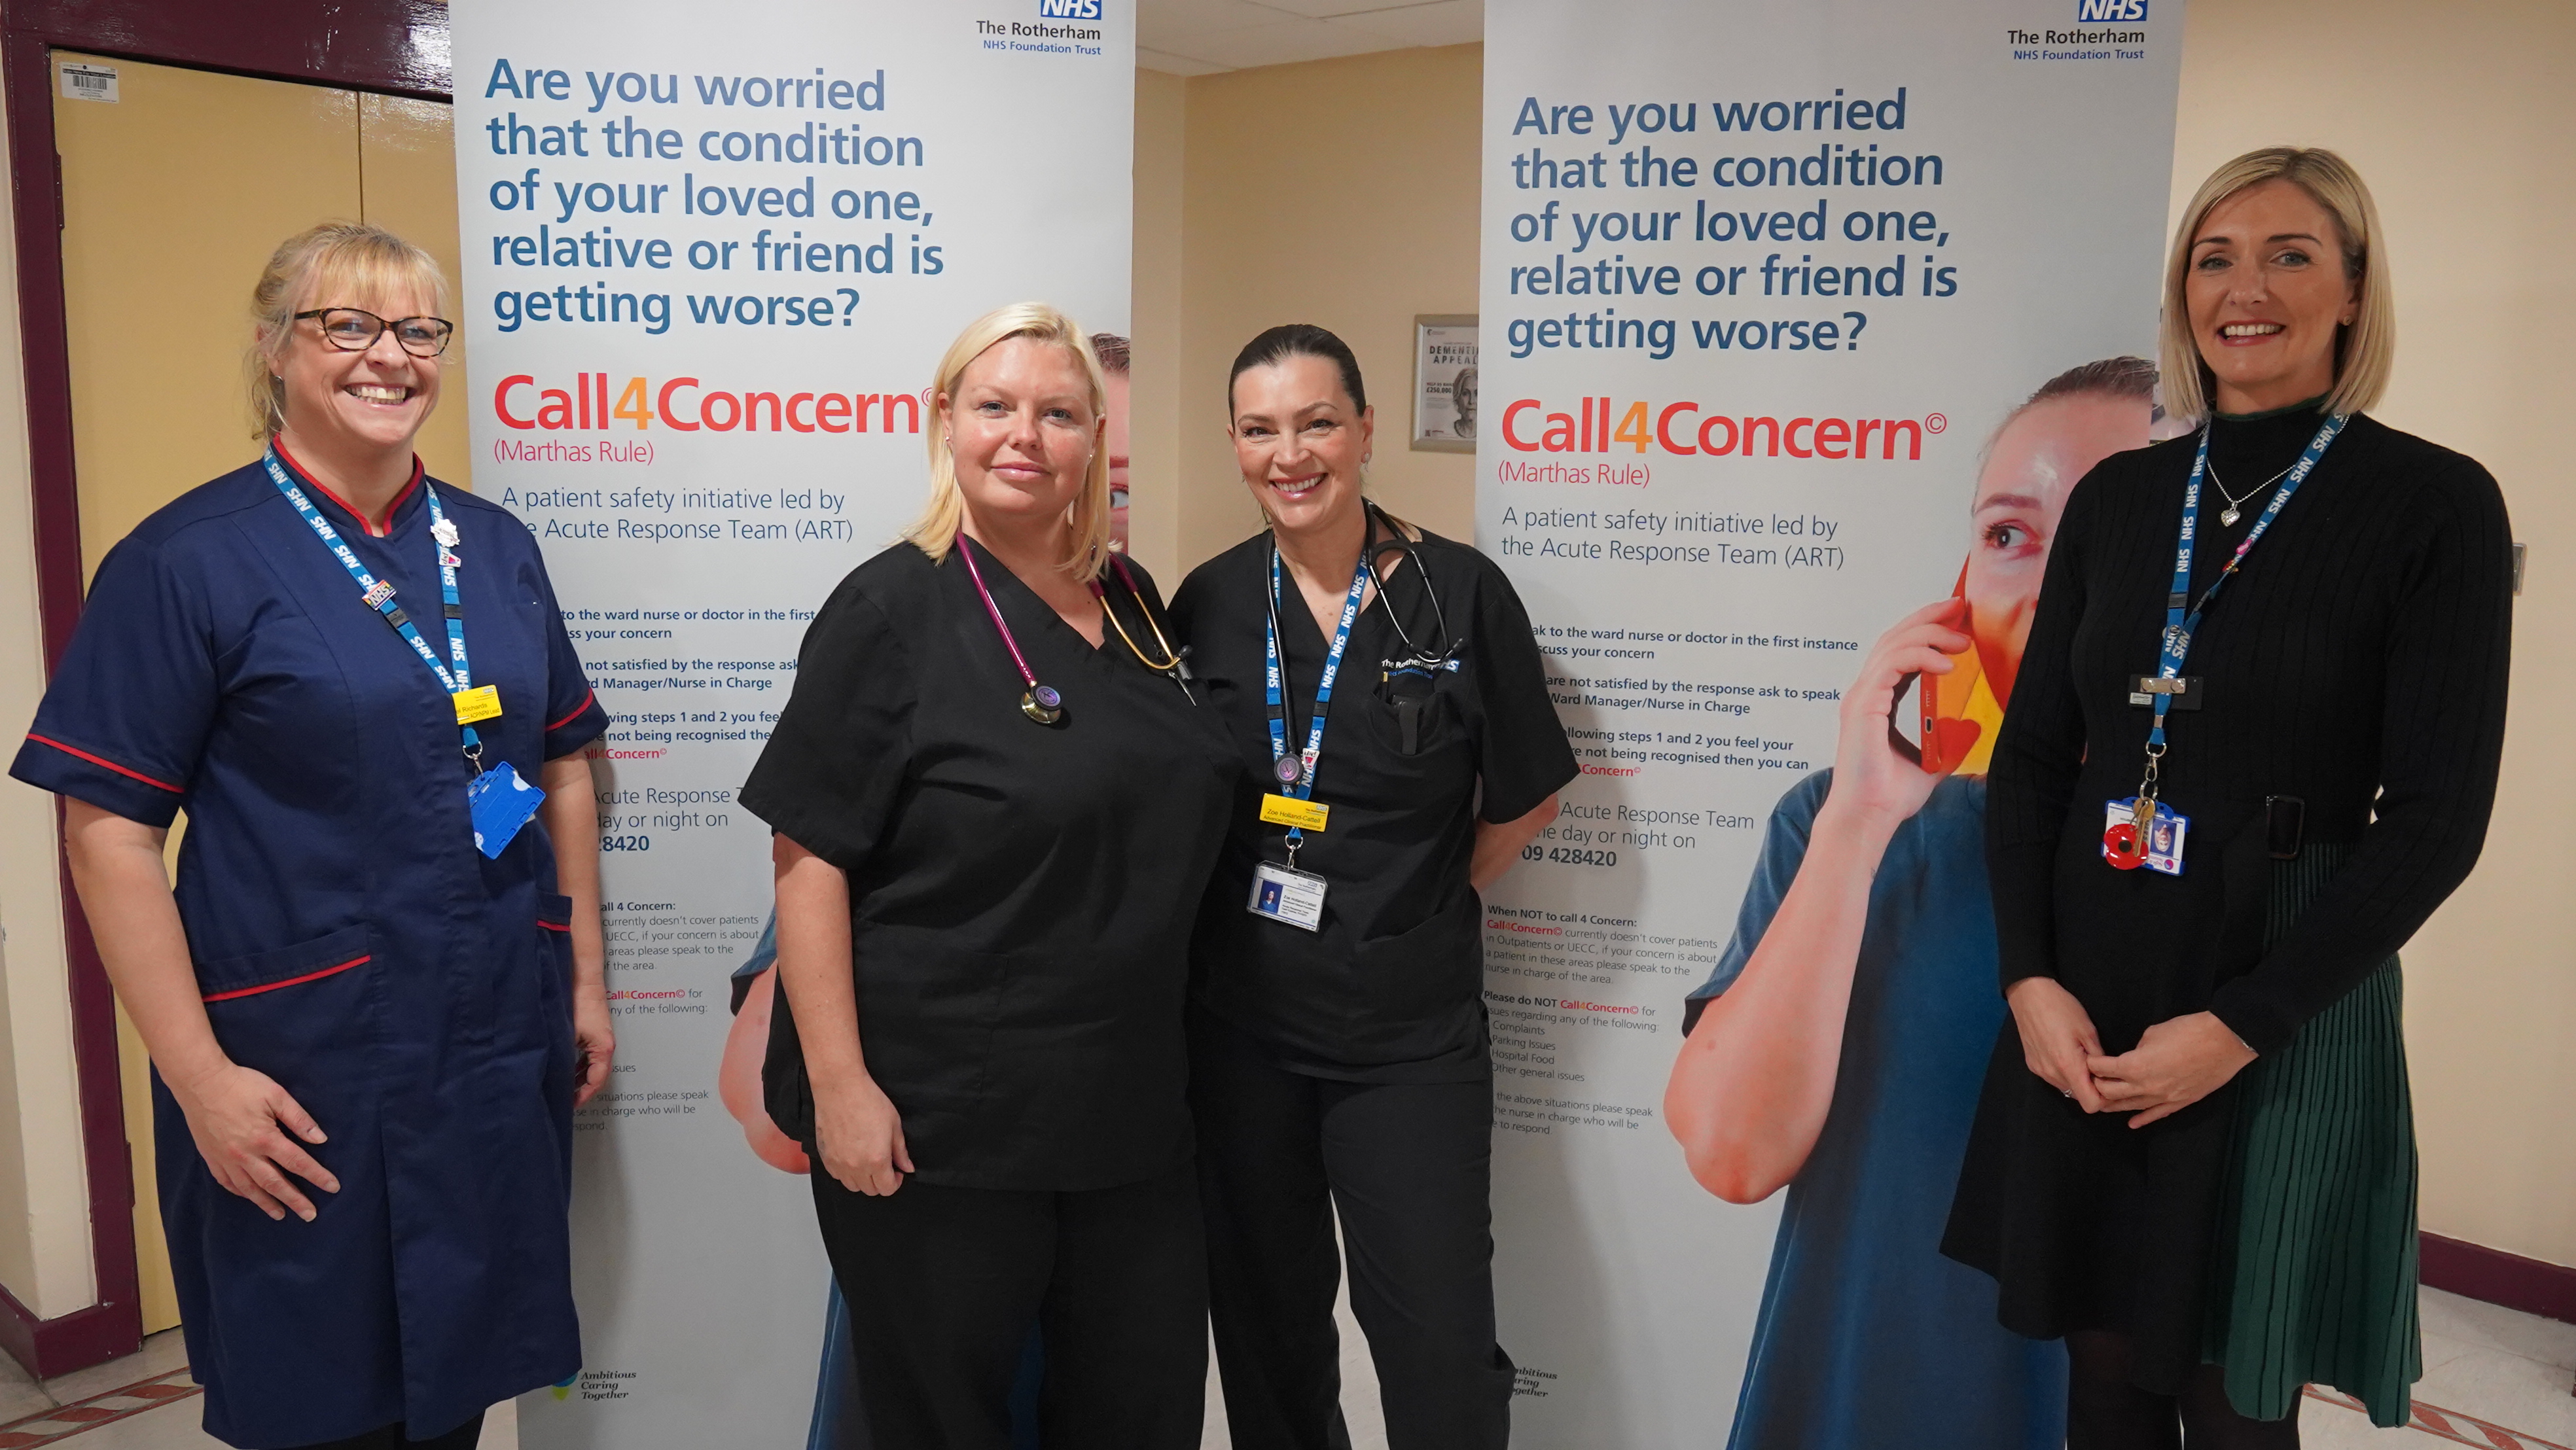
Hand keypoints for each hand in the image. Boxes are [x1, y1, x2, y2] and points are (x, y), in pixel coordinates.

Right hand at [167, 1062, 339, 1221]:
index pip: (298, 1163)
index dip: (317, 1176)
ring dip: (268, 1203)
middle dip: (295, 1200)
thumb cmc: (242, 1085)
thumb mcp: (276, 1095)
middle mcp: (245, 1155)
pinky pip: (228, 1183)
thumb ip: (299, 1119)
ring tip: (282, 1215)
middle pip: (275, 1183)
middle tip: (310, 1215)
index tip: (333, 1187)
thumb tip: (320, 1139)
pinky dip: (242, 1193)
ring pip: (250, 1188)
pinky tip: (250, 1197)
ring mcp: (226, 1159)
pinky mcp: (211, 1158)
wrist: (200, 1083)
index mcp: (265, 1138)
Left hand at [571, 985, 615, 1108]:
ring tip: (564, 1089)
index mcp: (603, 1049)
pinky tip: (566, 1069)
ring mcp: (601, 1040)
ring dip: (579, 1078)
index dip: (584, 1095)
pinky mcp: (594, 1034)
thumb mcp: (567, 1035)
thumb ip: (562, 1057)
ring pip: (592, 1066)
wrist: (583, 980)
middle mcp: (605, 1046)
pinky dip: (578, 1066)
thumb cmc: (579, 1002)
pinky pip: (588, 1056)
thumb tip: (551, 1075)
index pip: (597, 1081)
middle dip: (581, 1090)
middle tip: (566, 1101)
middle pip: (596, 1076)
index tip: (571, 1104)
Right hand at [811, 1069, 911, 1196]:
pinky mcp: (825, 1157)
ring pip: (852, 1186)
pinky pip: (837, 1175)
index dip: (895, 1182)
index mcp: (876, 1160)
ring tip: (867, 1162)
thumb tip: (907, 1167)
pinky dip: (846, 1172)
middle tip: (884, 1166)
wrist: (840, 1088)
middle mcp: (856, 1166)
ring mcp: (838, 1163)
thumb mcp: (894, 1125)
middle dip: (880, 1182)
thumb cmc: (868, 1101)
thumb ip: (900, 1151)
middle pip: (869, 1190)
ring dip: (862, 1179)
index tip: (897, 1172)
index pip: (887, 1189)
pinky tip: (852, 1157)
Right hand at [1824, 598, 1973, 835]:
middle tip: (1960, 606)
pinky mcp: (1864, 706)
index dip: (1926, 630)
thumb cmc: (1890, 795)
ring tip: (1962, 639)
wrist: (1869, 817)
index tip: (1956, 618)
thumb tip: (1974, 724)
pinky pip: (1892, 666)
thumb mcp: (1933, 759)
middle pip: (1894, 638)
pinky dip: (1920, 658)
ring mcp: (1862, 697)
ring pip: (1893, 646)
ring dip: (1930, 635)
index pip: (1899, 652)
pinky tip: (1946, 665)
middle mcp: (1866, 693)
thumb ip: (1949, 739)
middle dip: (1928, 617)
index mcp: (1876, 701)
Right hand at [2005, 976, 2107, 1112]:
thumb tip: (2108, 1075)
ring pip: (2066, 1088)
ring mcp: (2040, 1071)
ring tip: (2080, 1056)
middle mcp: (2052, 1074)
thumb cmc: (2062, 1008)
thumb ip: (2099, 1058)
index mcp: (2069, 1067)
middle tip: (2097, 1066)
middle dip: (2091, 1087)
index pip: (2091, 1104)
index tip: (2109, 1082)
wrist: (2029, 995)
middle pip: (2079, 1097)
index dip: (2104, 1098)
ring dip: (2076, 1079)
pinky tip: (2063, 1052)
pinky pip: (2054, 1078)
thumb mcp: (2088, 1031)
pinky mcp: (2032, 1065)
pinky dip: (2063, 1072)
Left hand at [2088, 1012, 2255, 1127]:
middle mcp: (2146, 1087)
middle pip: (2110, 1092)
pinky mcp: (2181, 1102)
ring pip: (2131, 1107)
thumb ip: (2138, 1049)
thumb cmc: (2188, 1031)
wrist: (2224, 1041)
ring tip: (2101, 1103)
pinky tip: (2132, 1124)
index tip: (2089, 1061)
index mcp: (2135, 1066)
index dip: (2092, 1064)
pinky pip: (2157, 1115)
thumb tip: (2134, 1056)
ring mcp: (2164, 1098)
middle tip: (2093, 1080)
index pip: (2102, 1069)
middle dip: (2098, 1085)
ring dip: (2114, 1105)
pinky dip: (2142, 1119)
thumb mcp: (2152, 1033)